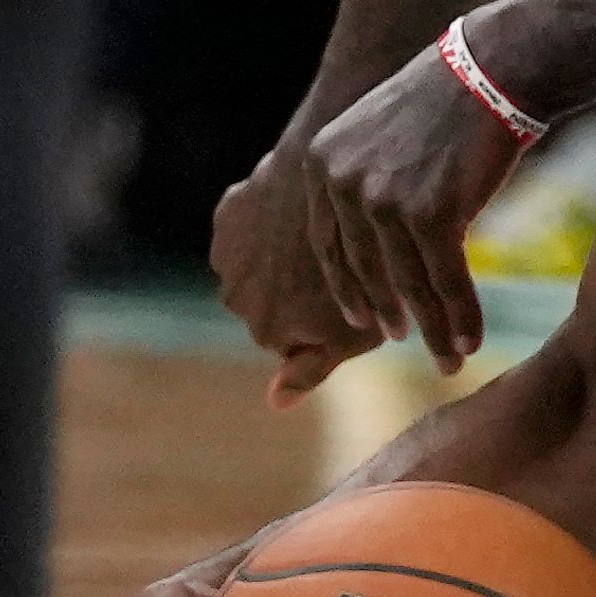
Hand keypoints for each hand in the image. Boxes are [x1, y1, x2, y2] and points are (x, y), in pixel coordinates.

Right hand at [213, 142, 384, 406]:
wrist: (348, 193)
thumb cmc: (368, 271)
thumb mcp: (354, 332)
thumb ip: (311, 370)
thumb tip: (275, 403)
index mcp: (267, 332)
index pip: (293, 340)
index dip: (326, 320)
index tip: (352, 300)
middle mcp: (234, 298)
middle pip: (269, 304)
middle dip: (297, 291)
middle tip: (342, 267)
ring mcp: (227, 254)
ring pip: (256, 265)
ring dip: (279, 258)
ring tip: (321, 239)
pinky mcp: (229, 214)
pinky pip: (249, 227)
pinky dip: (269, 224)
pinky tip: (299, 214)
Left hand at [303, 40, 529, 377]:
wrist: (495, 68)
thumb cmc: (451, 98)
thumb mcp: (384, 132)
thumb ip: (369, 178)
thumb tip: (376, 228)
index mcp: (323, 162)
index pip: (330, 244)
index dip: (351, 288)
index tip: (367, 320)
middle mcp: (342, 183)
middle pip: (367, 270)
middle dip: (392, 316)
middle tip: (407, 342)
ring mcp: (382, 200)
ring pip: (408, 283)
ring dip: (433, 327)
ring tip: (449, 356)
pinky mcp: (428, 213)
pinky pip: (444, 279)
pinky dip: (460, 315)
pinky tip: (472, 339)